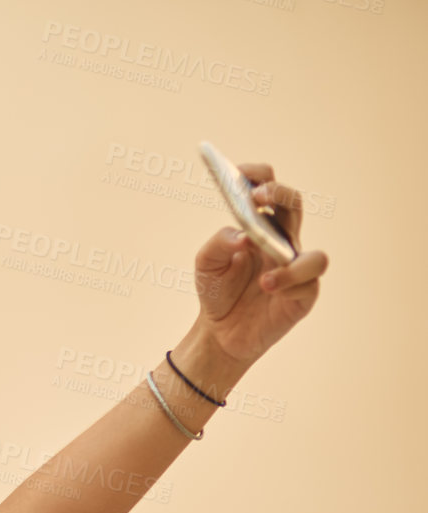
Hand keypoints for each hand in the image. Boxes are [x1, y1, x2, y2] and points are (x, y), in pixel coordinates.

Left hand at [191, 161, 328, 367]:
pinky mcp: (302, 296)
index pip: (268, 190)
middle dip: (279, 194)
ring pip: (315, 255)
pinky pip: (308, 284)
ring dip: (289, 257)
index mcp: (261, 226)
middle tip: (256, 197)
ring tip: (262, 266)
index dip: (259, 175)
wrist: (220, 331)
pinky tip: (267, 287)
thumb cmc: (217, 290)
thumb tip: (243, 235)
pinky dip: (289, 283)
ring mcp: (296, 269)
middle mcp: (283, 242)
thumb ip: (218, 244)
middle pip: (294, 206)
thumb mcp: (206, 265)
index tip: (240, 172)